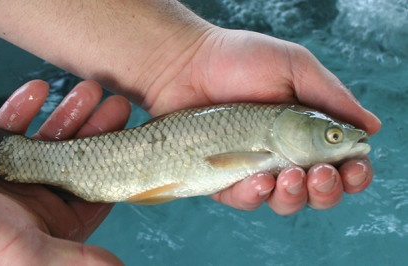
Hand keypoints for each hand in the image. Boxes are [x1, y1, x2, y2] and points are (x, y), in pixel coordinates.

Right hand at [0, 80, 126, 263]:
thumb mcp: (26, 250)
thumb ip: (73, 257)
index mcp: (52, 221)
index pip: (94, 189)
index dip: (115, 162)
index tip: (131, 136)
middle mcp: (36, 197)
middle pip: (77, 157)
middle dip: (96, 130)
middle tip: (114, 101)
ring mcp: (11, 173)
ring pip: (48, 137)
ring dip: (67, 113)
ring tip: (87, 89)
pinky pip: (10, 125)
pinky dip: (24, 107)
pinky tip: (40, 89)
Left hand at [136, 28, 381, 214]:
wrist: (185, 64)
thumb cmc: (239, 60)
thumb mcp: (294, 67)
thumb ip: (330, 97)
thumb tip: (370, 128)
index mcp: (306, 131)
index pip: (339, 163)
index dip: (353, 173)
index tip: (352, 167)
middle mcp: (283, 154)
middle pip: (317, 192)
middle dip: (326, 190)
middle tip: (319, 173)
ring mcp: (253, 169)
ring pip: (284, 202)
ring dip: (294, 196)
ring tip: (290, 175)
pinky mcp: (222, 178)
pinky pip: (244, 199)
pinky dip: (255, 195)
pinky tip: (259, 179)